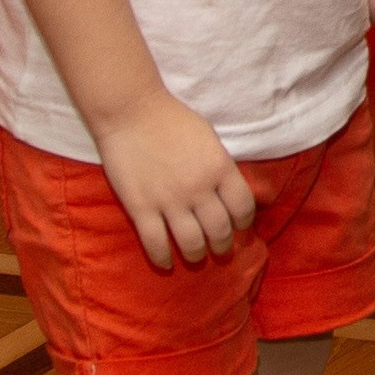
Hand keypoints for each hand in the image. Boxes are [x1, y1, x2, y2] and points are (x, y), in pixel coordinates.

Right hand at [94, 89, 259, 270]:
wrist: (130, 111)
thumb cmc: (171, 120)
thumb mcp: (209, 138)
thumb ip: (220, 167)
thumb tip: (228, 193)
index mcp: (220, 167)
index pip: (243, 207)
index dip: (244, 221)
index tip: (239, 226)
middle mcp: (199, 188)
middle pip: (220, 231)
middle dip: (223, 244)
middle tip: (219, 248)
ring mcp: (169, 200)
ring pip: (191, 244)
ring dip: (196, 254)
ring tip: (195, 255)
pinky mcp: (141, 208)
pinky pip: (156, 244)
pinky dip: (163, 259)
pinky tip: (166, 262)